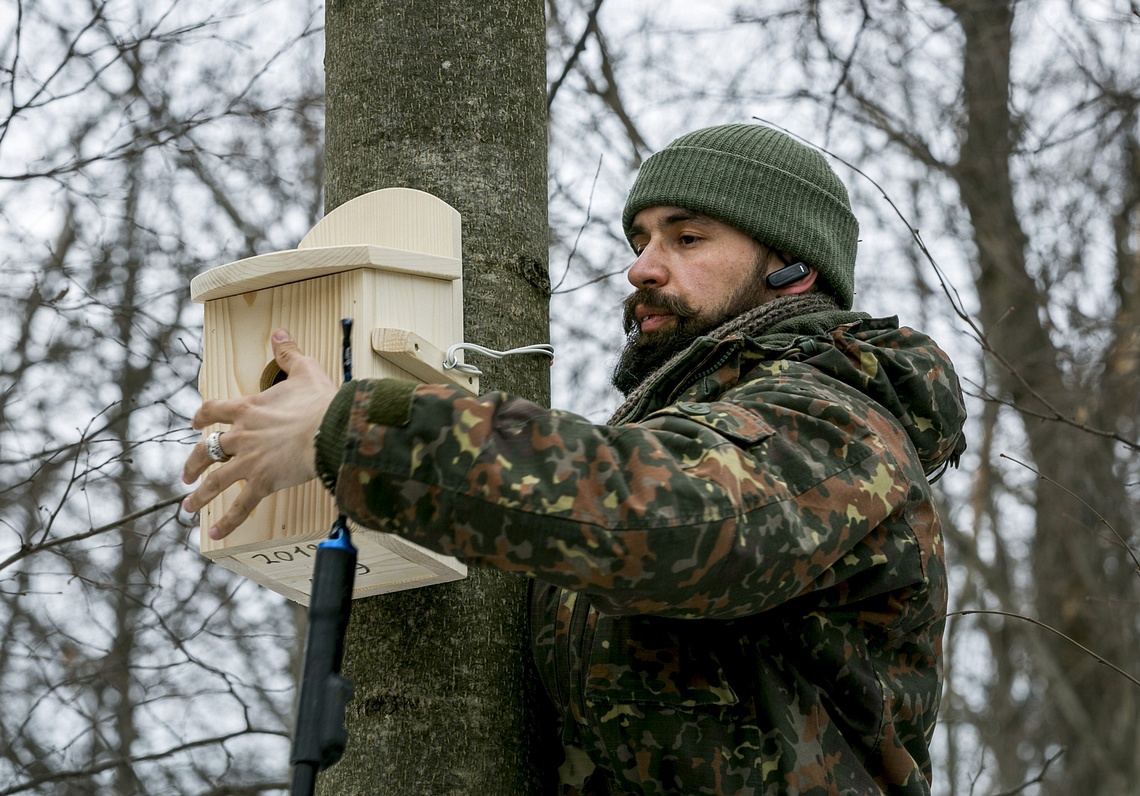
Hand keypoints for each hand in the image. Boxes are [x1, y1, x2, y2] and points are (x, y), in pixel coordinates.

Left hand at [182, 329, 338, 539]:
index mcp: (247, 409)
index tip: (193, 423)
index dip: (200, 416)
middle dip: (192, 464)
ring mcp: (249, 462)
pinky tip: (215, 534)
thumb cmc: (322, 402)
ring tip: (187, 508)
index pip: (213, 410)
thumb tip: (280, 332)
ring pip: (215, 481)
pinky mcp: (263, 483)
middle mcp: (241, 436)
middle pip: (206, 451)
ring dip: (200, 496)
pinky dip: (228, 522)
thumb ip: (288, 352)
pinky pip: (241, 506)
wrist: (332, 430)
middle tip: (185, 476)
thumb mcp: (305, 370)